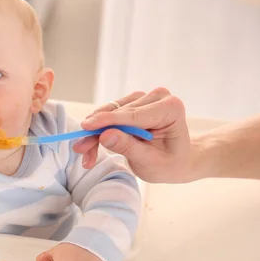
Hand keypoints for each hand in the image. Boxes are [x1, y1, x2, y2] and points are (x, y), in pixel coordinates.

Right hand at [73, 87, 192, 182]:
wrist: (178, 160)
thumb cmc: (170, 164)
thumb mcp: (150, 162)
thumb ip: (128, 147)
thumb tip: (105, 135)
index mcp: (170, 108)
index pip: (132, 115)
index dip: (107, 121)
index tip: (85, 126)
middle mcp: (157, 97)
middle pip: (118, 114)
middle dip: (97, 133)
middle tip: (81, 151)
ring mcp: (144, 98)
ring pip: (109, 113)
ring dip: (96, 134)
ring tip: (87, 155)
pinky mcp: (132, 103)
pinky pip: (109, 115)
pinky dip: (99, 131)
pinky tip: (93, 146)